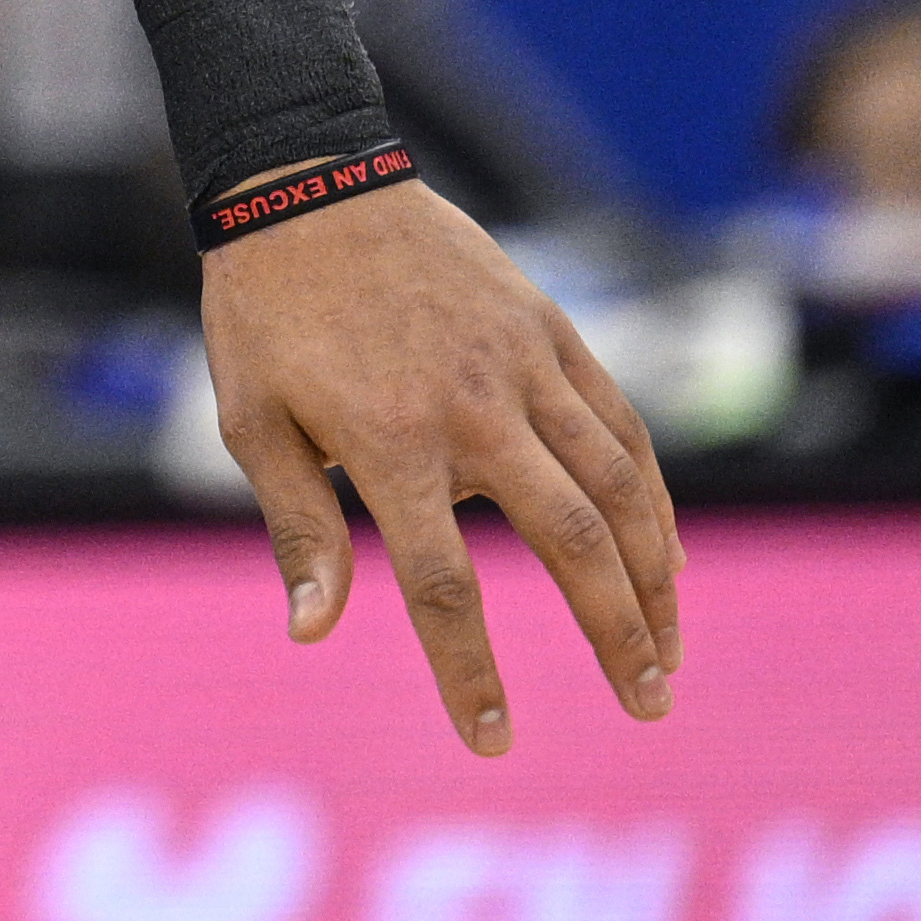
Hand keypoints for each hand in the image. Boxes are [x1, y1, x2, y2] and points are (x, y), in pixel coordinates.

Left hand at [198, 179, 683, 754]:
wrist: (307, 180)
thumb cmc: (266, 311)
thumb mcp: (251, 419)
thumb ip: (298, 526)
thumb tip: (313, 632)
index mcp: (388, 443)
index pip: (444, 587)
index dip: (470, 673)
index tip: (492, 741)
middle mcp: (472, 410)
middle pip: (572, 544)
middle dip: (618, 635)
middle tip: (648, 703)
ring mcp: (523, 365)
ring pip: (618, 487)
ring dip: (654, 575)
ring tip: (670, 649)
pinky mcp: (551, 329)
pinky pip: (621, 423)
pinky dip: (652, 493)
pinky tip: (664, 551)